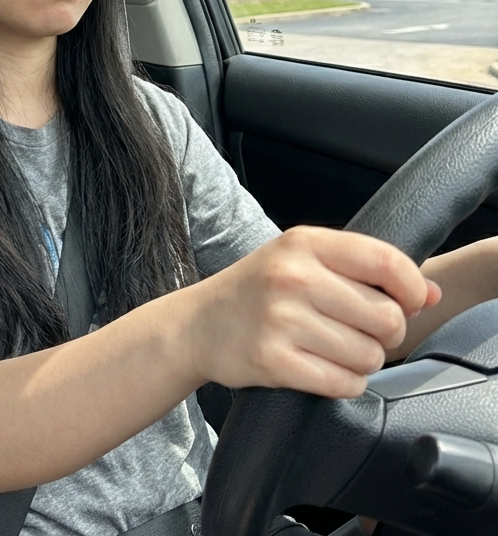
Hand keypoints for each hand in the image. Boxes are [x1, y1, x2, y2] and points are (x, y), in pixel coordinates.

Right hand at [185, 226, 440, 398]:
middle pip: (387, 317)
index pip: (386, 262)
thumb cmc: (257, 290)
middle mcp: (292, 277)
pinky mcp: (274, 360)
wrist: (197, 324)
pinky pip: (344, 383)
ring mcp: (281, 319)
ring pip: (370, 356)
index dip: (410, 288)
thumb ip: (365, 270)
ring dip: (362, 361)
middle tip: (358, 330)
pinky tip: (320, 367)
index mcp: (302, 243)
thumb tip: (429, 293)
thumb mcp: (302, 260)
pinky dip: (343, 382)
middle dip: (385, 333)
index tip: (406, 301)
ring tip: (333, 348)